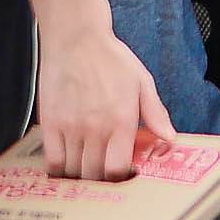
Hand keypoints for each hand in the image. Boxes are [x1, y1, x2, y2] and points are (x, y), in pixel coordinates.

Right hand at [37, 22, 173, 180]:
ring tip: (87, 170)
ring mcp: (71, 127)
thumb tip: (169, 138)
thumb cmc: (111, 58)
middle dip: (101, 181)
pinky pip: (52, 160)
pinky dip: (59, 169)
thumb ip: (156, 114)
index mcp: (122, 121)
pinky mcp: (50, 123)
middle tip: (103, 176)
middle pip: (95, 175)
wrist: (76, 39)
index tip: (122, 177)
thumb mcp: (142, 82)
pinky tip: (66, 165)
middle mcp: (96, 128)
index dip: (120, 180)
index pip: (118, 169)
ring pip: (74, 170)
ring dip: (80, 176)